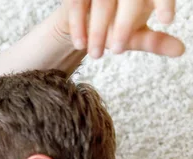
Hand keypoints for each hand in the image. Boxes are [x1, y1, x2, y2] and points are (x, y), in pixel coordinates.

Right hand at [57, 0, 184, 58]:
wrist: (81, 22)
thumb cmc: (114, 25)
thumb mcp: (136, 34)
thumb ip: (155, 41)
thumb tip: (180, 50)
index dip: (164, 3)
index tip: (167, 21)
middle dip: (123, 26)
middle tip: (117, 51)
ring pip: (101, 4)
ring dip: (97, 31)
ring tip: (96, 54)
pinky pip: (77, 5)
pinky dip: (79, 26)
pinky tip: (81, 44)